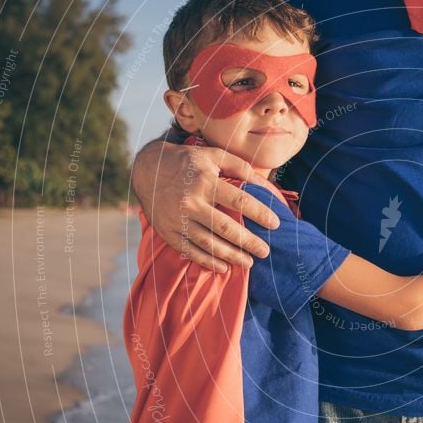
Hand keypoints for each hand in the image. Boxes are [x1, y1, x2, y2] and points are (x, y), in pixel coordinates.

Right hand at [132, 140, 280, 271]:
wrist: (147, 169)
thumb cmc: (187, 162)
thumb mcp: (212, 155)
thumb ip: (239, 167)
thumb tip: (264, 184)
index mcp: (205, 181)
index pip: (239, 201)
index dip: (260, 214)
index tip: (275, 224)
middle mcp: (191, 202)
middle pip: (226, 228)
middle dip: (249, 242)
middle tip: (265, 251)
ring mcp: (178, 219)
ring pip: (209, 243)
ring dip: (231, 255)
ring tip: (249, 262)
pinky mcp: (168, 231)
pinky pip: (190, 250)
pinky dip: (207, 261)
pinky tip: (223, 267)